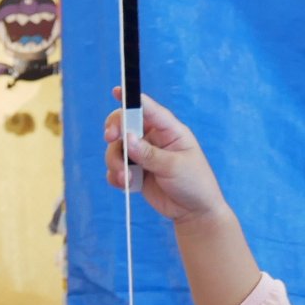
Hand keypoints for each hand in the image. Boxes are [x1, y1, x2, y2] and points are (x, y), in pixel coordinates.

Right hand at [105, 91, 231, 224]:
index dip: (131, 98)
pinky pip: (116, 168)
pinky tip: (125, 185)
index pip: (148, 108)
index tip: (116, 92)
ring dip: (116, 162)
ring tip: (126, 179)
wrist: (194, 212)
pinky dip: (116, 175)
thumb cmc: (194, 184)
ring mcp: (143, 155)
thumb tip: (127, 138)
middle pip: (125, 124)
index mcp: (169, 130)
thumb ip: (149, 153)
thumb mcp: (174, 167)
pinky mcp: (135, 172)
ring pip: (117, 148)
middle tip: (110, 138)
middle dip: (115, 130)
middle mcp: (153, 139)